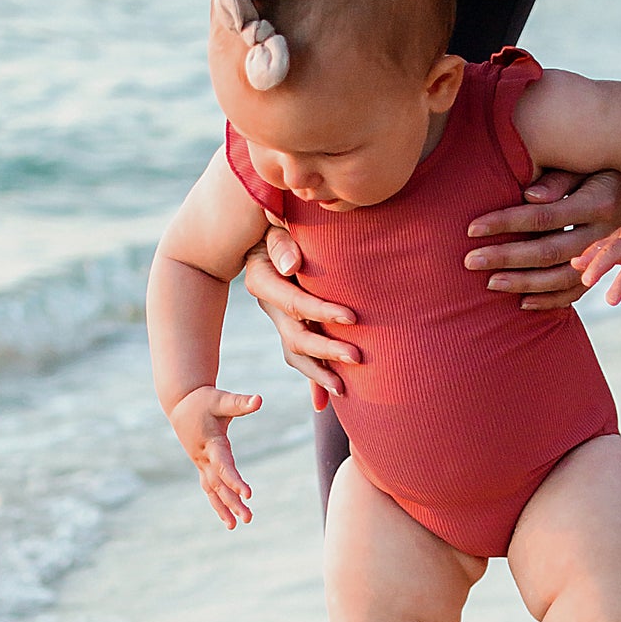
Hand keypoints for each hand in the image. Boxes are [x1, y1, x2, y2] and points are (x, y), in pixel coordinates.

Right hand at [168, 384, 261, 526]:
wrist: (180, 403)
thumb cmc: (203, 400)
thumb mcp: (221, 399)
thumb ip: (240, 403)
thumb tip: (259, 400)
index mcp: (211, 443)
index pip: (224, 466)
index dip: (235, 480)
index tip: (248, 494)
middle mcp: (204, 458)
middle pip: (219, 484)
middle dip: (233, 502)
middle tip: (248, 518)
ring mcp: (201, 464)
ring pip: (212, 491)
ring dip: (224, 508)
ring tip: (236, 526)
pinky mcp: (202, 466)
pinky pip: (209, 489)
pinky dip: (218, 503)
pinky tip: (228, 518)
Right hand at [245, 230, 358, 412]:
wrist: (265, 225)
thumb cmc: (277, 218)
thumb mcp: (274, 225)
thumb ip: (281, 242)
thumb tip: (290, 265)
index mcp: (264, 282)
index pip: (295, 303)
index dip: (322, 312)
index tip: (352, 317)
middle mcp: (269, 305)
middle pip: (295, 337)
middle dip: (326, 349)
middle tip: (357, 358)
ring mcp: (279, 319)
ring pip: (296, 353)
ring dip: (318, 374)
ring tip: (343, 391)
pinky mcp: (291, 325)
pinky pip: (301, 357)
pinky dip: (312, 380)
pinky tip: (323, 403)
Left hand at [463, 168, 620, 310]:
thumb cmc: (608, 170)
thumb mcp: (588, 166)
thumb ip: (558, 179)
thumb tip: (527, 197)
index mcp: (596, 202)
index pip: (542, 216)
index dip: (506, 222)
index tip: (472, 228)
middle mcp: (603, 233)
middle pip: (547, 251)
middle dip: (506, 257)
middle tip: (470, 261)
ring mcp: (605, 257)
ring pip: (560, 278)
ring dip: (523, 283)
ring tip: (490, 283)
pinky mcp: (604, 271)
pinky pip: (575, 293)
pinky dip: (549, 301)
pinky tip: (522, 303)